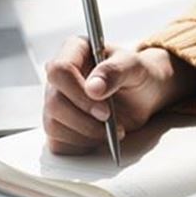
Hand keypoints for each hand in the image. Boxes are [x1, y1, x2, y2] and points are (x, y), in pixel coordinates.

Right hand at [42, 36, 195, 153]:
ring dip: (86, 134)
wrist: (142, 95)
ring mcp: (54, 100)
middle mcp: (58, 76)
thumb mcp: (134, 67)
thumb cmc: (136, 75)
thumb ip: (115, 72)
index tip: (105, 110)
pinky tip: (98, 137)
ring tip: (110, 131)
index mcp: (73, 50)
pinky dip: (81, 145)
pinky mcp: (57, 124)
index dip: (79, 94)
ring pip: (53, 125)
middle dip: (85, 119)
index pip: (59, 71)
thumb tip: (93, 87)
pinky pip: (58, 142)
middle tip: (112, 122)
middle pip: (54, 102)